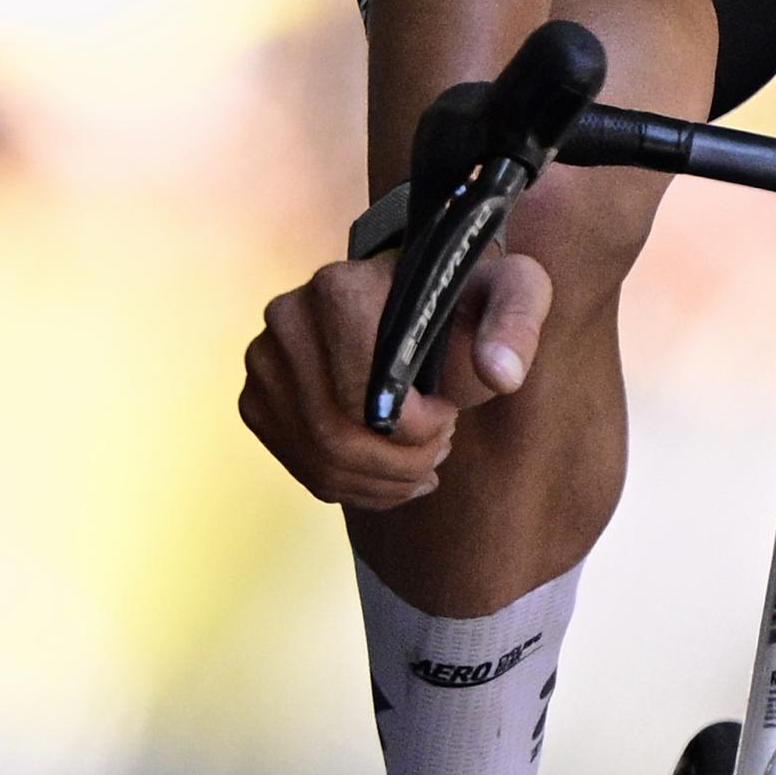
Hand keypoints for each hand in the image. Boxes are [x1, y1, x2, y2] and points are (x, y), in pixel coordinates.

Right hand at [238, 248, 552, 509]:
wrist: (419, 291)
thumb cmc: (465, 292)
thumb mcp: (512, 289)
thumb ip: (516, 321)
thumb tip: (500, 375)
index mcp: (340, 287)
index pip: (366, 392)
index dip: (415, 427)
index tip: (451, 416)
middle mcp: (288, 318)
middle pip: (336, 433)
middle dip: (399, 463)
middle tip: (441, 452)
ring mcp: (265, 361)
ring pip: (318, 459)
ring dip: (380, 482)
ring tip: (423, 467)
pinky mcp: (258, 399)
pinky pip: (301, 467)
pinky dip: (353, 487)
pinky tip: (392, 477)